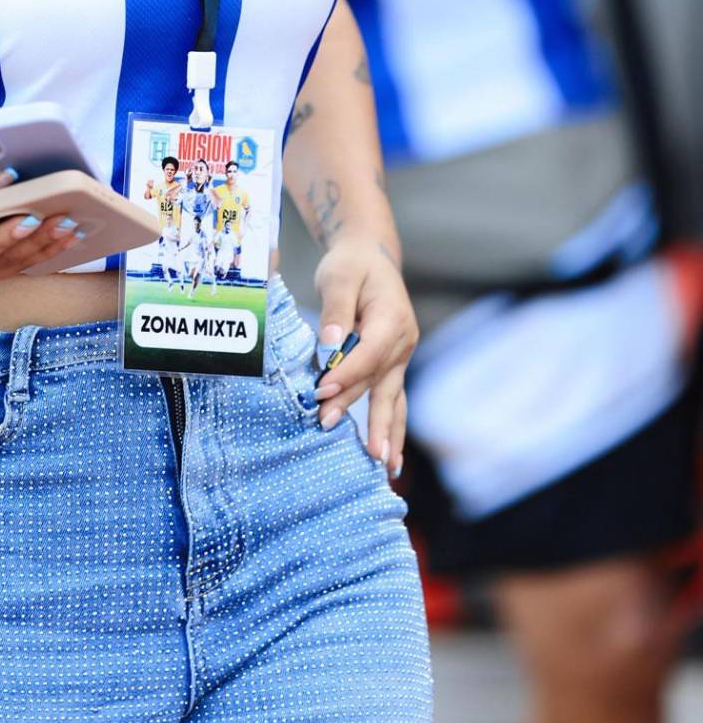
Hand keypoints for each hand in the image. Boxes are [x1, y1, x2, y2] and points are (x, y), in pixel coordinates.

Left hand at [312, 233, 417, 476]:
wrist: (371, 256)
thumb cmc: (351, 265)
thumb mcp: (339, 277)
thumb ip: (336, 309)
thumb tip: (330, 343)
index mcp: (391, 318)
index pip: (367, 354)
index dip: (345, 374)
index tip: (320, 390)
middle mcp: (402, 342)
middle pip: (379, 381)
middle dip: (360, 412)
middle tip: (340, 436)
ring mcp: (401, 356)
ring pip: (392, 397)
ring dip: (386, 431)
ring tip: (384, 466)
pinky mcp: (393, 365)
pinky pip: (392, 398)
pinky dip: (390, 426)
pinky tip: (390, 457)